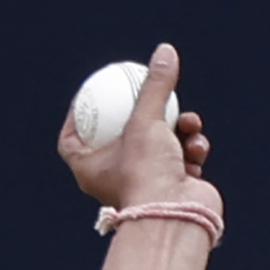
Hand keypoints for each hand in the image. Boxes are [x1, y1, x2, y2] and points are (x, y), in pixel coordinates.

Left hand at [59, 43, 210, 211]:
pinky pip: (181, 158)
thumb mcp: (147, 120)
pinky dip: (191, 149)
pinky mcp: (171, 188)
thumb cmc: (147, 174)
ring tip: (189, 123)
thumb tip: (164, 51)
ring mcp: (144, 184)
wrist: (176, 217)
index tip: (89, 95)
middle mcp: (114, 178)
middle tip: (153, 95)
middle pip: (121, 136)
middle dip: (145, 113)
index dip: (76, 117)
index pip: (72, 141)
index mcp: (91, 169)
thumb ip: (155, 86)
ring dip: (179, 127)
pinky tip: (198, 148)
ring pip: (160, 143)